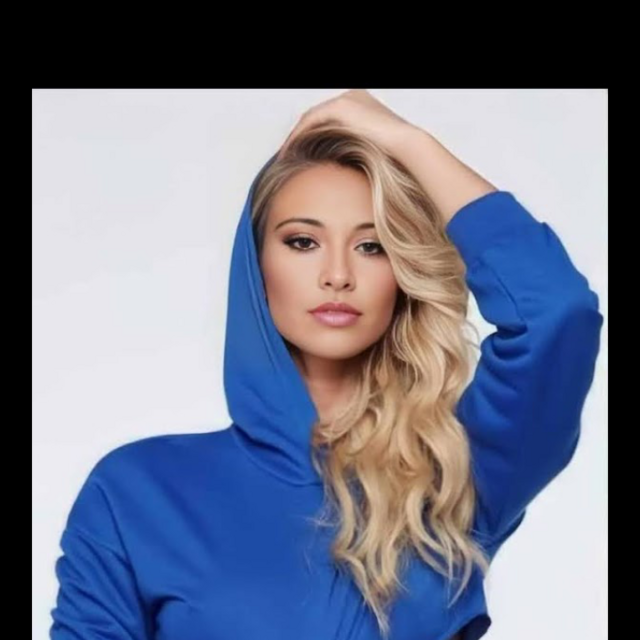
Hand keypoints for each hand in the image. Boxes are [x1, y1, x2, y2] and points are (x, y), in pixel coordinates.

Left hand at [277, 89, 419, 159]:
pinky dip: (299, 136)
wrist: (406, 146)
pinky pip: (311, 122)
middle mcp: (353, 98)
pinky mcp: (341, 106)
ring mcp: (347, 100)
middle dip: (299, 137)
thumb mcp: (370, 153)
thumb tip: (340, 175)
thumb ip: (353, 154)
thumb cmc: (395, 157)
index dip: (311, 138)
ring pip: (311, 119)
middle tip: (287, 157)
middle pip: (316, 118)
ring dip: (295, 138)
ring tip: (285, 157)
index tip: (300, 156)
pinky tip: (291, 152)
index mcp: (361, 107)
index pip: (327, 121)